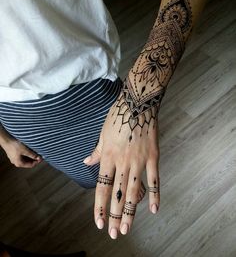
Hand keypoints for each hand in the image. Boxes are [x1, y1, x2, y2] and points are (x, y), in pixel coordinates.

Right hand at [0, 131, 42, 167]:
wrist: (6, 140)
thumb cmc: (14, 146)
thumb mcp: (25, 150)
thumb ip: (32, 155)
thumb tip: (39, 158)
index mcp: (19, 163)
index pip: (31, 165)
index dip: (37, 162)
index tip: (42, 158)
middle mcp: (16, 162)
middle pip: (28, 162)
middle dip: (34, 159)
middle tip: (40, 154)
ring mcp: (15, 158)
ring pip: (26, 159)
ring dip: (31, 156)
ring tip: (36, 152)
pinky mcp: (14, 154)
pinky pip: (23, 156)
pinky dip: (27, 154)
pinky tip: (30, 150)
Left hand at [83, 92, 159, 238]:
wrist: (137, 103)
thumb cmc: (117, 117)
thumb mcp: (102, 134)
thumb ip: (96, 152)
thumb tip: (86, 162)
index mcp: (108, 157)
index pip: (102, 187)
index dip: (100, 207)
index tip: (99, 222)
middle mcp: (122, 162)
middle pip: (117, 194)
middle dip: (114, 215)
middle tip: (114, 233)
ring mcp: (139, 161)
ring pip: (134, 191)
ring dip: (130, 212)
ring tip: (127, 228)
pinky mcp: (153, 157)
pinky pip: (154, 179)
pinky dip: (155, 195)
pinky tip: (154, 210)